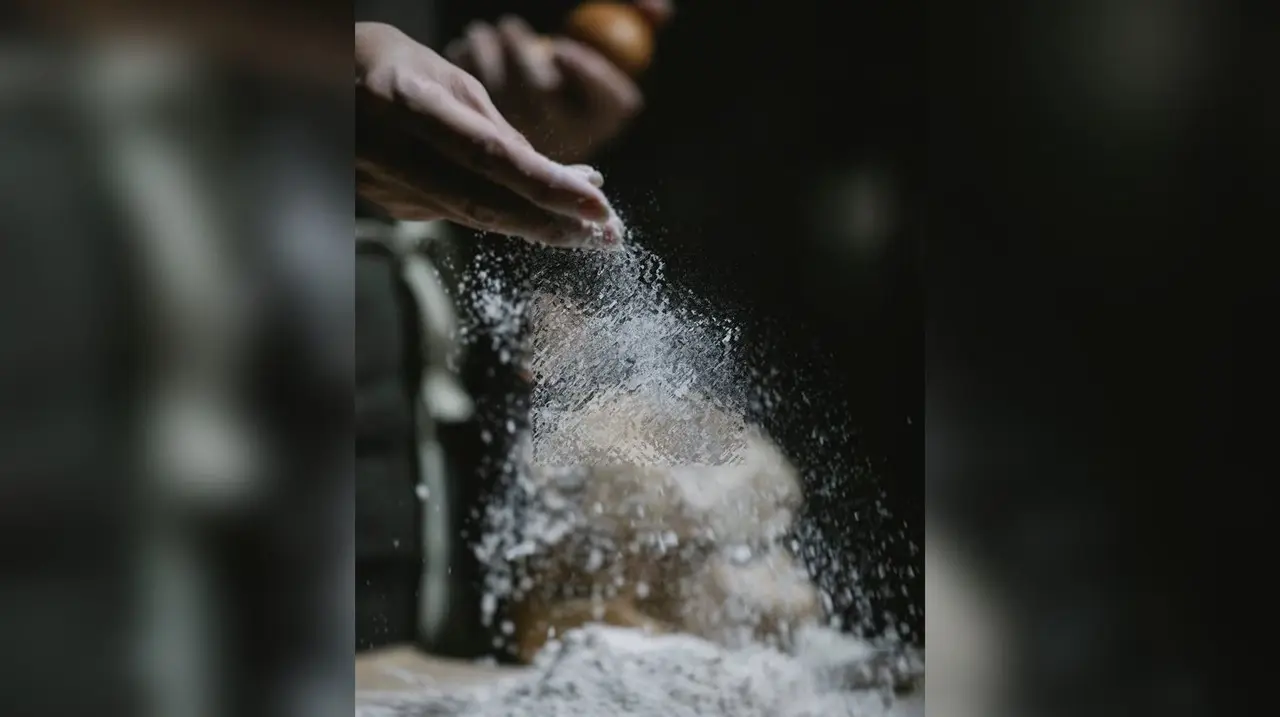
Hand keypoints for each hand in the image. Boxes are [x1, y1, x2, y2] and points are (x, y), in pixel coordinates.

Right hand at [355, 22, 623, 247]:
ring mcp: (382, 184)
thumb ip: (500, 132)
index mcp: (409, 103)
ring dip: (534, 225)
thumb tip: (563, 178)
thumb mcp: (451, 80)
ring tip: (586, 229)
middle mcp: (390, 149)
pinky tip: (533, 214)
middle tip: (604, 237)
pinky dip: (499, 215)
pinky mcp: (385, 205)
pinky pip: (454, 213)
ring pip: (471, 218)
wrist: (322, 79)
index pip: (490, 156)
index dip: (547, 186)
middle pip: (482, 204)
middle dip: (550, 224)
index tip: (597, 207)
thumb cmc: (398, 66)